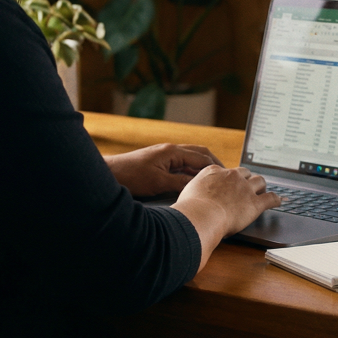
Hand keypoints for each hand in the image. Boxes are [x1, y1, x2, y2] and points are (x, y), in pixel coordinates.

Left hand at [105, 143, 221, 197]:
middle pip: (199, 155)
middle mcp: (171, 151)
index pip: (202, 157)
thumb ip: (180, 183)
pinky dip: (190, 172)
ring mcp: (165, 156)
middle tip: (226, 177)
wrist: (110, 174)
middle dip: (213, 165)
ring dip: (202, 169)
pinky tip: (194, 182)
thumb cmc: (131, 176)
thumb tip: (199, 186)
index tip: (227, 177)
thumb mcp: (159, 183)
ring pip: (190, 160)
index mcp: (173, 151)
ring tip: (213, 181)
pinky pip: (181, 166)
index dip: (216, 167)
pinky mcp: (159, 163)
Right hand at [171, 166, 280, 270]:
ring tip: (262, 191)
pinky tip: (279, 201)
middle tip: (247, 186)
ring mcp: (245, 188)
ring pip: (259, 181)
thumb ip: (194, 191)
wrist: (201, 215)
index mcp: (214, 171)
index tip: (230, 182)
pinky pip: (271, 198)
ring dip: (261, 186)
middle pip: (244, 173)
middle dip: (246, 179)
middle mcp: (231, 176)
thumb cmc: (190, 208)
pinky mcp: (255, 203)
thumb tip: (191, 198)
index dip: (229, 178)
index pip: (225, 171)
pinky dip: (276, 199)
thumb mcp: (187, 192)